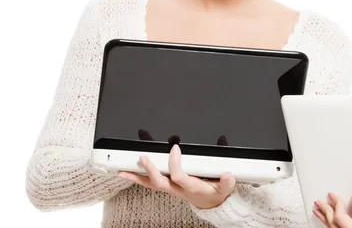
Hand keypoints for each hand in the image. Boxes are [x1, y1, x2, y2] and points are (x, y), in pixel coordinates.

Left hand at [118, 144, 235, 208]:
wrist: (210, 203)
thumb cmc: (215, 192)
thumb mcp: (225, 189)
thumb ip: (227, 182)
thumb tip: (228, 174)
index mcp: (192, 187)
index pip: (180, 177)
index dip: (175, 164)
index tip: (175, 148)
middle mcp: (179, 189)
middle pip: (161, 182)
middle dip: (151, 170)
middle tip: (143, 157)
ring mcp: (171, 188)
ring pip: (152, 184)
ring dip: (137, 176)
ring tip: (124, 169)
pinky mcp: (168, 186)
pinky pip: (150, 183)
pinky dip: (137, 178)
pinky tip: (126, 173)